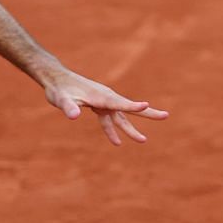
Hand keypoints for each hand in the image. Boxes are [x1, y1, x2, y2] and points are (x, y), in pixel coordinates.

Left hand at [40, 68, 169, 145]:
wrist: (56, 79)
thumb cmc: (58, 89)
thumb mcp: (61, 99)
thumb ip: (68, 107)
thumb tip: (74, 116)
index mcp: (101, 96)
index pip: (120, 103)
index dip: (133, 106)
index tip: (147, 105)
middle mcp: (106, 98)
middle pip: (129, 107)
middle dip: (148, 113)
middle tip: (166, 116)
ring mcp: (103, 102)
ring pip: (121, 116)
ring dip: (131, 129)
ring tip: (143, 140)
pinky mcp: (98, 105)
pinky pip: (109, 119)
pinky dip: (113, 130)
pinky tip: (117, 142)